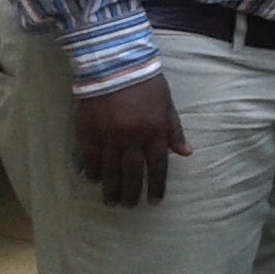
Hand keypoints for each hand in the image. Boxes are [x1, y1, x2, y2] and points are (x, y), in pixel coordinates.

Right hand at [73, 73, 190, 206]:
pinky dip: (93, 171)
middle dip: (132, 193)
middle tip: (129, 207)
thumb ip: (174, 130)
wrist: (115, 66)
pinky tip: (94, 181)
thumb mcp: (167, 105)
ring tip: (111, 203)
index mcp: (155, 131)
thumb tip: (185, 153)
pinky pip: (90, 158)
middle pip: (132, 173)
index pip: (158, 165)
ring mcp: (109, 137)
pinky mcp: (89, 132)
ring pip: (110, 170)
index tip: (155, 202)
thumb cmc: (146, 83)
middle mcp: (132, 138)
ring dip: (111, 189)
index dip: (157, 185)